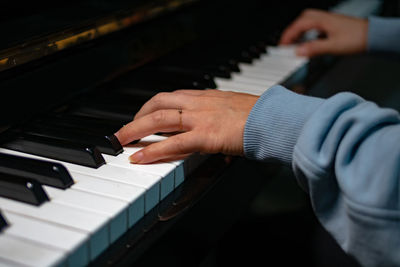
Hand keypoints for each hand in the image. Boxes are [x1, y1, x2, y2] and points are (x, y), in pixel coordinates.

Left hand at [115, 89, 258, 163]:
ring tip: (119, 140)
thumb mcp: (232, 107)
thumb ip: (216, 112)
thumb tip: (209, 122)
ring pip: (158, 120)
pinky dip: (153, 150)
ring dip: (135, 129)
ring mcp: (200, 119)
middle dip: (136, 116)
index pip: (170, 97)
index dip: (151, 106)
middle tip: (123, 129)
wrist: (273, 118)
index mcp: (205, 96)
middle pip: (157, 104)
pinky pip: (172, 144)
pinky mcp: (205, 136)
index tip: (142, 115)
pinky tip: (139, 157)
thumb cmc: (258, 114)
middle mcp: (198, 103)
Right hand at [279, 9, 367, 56]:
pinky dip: (307, 33)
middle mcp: (324, 18)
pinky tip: (308, 42)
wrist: (373, 36)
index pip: (298, 26)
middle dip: (291, 32)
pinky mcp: (332, 26)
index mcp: (322, 20)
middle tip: (285, 44)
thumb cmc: (357, 38)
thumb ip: (314, 49)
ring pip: (307, 22)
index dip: (287, 36)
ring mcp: (328, 21)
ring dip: (299, 31)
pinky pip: (314, 26)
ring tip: (294, 44)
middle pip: (301, 21)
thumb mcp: (333, 46)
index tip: (281, 47)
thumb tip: (298, 52)